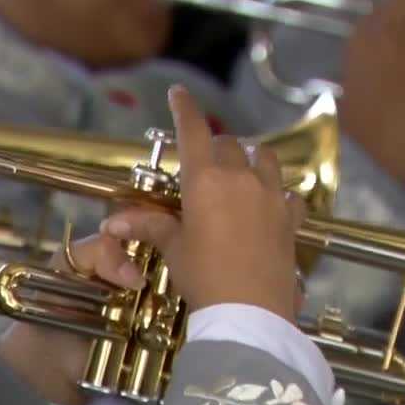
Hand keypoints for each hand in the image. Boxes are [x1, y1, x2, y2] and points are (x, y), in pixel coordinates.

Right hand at [0, 87, 308, 404]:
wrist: (250, 311)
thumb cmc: (205, 277)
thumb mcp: (174, 249)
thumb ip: (150, 226)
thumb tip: (113, 222)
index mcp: (205, 180)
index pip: (193, 131)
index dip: (183, 108)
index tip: (178, 93)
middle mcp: (240, 179)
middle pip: (228, 144)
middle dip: (214, 146)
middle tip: (202, 160)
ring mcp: (270, 196)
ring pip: (264, 158)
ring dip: (250, 158)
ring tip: (240, 169)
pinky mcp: (291, 218)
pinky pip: (288, 193)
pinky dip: (279, 192)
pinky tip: (273, 202)